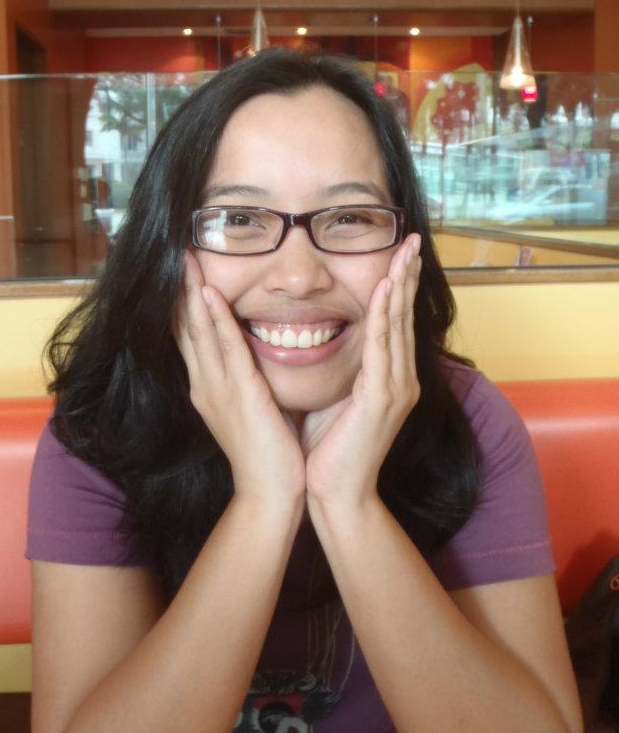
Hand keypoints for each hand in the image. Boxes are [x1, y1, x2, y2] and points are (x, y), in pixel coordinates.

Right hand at [174, 251, 305, 505]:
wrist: (270, 492)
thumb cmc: (268, 451)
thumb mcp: (250, 405)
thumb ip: (245, 378)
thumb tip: (254, 351)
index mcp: (208, 386)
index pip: (190, 335)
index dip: (184, 301)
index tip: (184, 270)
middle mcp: (204, 383)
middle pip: (186, 326)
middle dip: (181, 289)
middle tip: (177, 252)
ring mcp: (217, 388)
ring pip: (199, 330)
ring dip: (192, 292)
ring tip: (187, 260)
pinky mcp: (238, 393)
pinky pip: (225, 348)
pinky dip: (214, 319)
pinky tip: (209, 294)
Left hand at [302, 234, 421, 507]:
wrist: (336, 493)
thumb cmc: (330, 448)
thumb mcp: (338, 397)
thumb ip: (343, 369)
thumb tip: (319, 337)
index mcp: (390, 378)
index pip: (395, 321)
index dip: (398, 285)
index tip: (399, 253)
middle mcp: (401, 379)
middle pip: (405, 315)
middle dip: (408, 275)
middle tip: (412, 239)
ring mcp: (396, 388)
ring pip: (399, 325)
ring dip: (401, 285)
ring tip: (405, 252)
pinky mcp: (382, 399)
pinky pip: (383, 348)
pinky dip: (384, 316)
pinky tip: (385, 290)